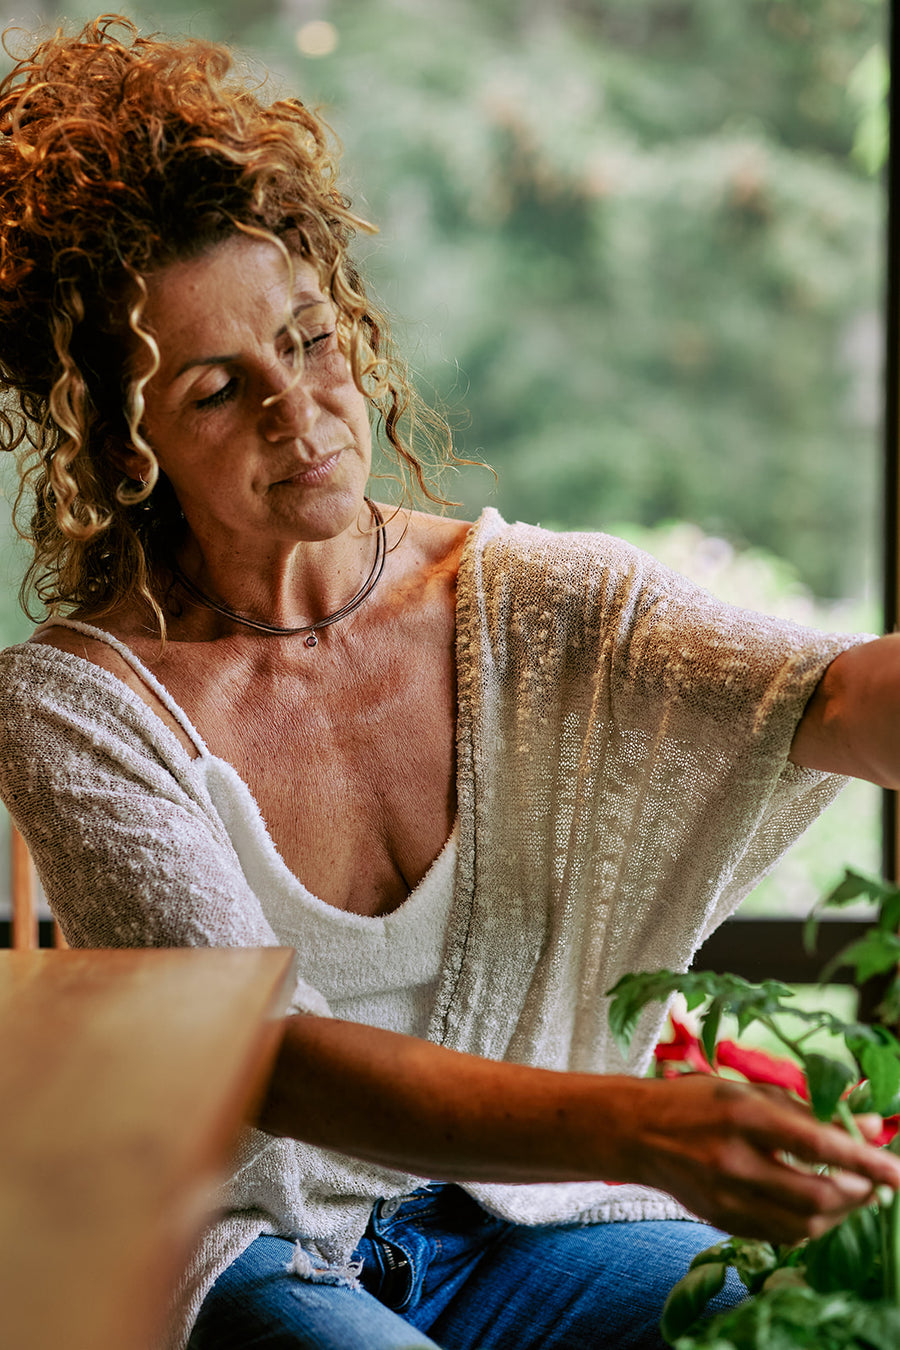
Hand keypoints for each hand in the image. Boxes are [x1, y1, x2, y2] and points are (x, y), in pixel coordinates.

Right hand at [621, 1074, 899, 1243]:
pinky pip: (782, 1236)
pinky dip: (810, 1225)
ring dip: (839, 1213)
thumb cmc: (699, 1102)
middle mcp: (733, 1159)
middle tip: (876, 1184)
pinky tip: (816, 1206)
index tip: (897, 1171)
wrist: (637, 1131)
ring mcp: (726, 1197)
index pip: (815, 1142)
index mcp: (742, 1114)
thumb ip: (812, 1108)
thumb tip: (872, 1123)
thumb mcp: (753, 1091)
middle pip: (815, 1195)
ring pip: (804, 1225)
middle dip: (858, 1194)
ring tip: (850, 1194)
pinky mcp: (723, 1222)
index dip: (864, 1160)